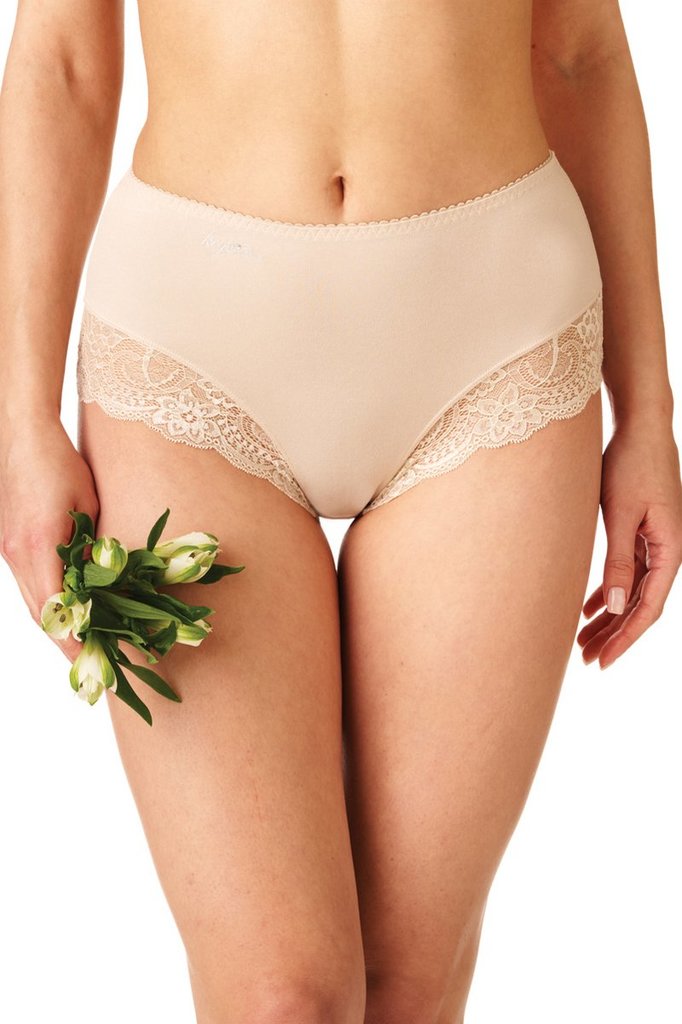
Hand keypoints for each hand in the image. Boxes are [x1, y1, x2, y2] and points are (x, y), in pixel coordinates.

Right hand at [0, 419, 99, 662]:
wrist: (23, 435)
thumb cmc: (62, 465)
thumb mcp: (88, 507)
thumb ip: (93, 546)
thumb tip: (104, 582)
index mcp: (38, 547)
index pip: (55, 608)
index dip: (73, 638)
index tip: (92, 661)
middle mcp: (18, 554)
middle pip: (40, 613)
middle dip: (65, 642)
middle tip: (91, 665)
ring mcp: (9, 550)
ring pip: (32, 601)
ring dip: (55, 625)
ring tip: (81, 645)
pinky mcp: (9, 544)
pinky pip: (28, 584)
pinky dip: (47, 603)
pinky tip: (66, 610)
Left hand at [578, 419, 681, 668]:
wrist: (639, 426)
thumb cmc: (631, 463)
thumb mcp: (620, 514)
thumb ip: (618, 560)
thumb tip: (616, 607)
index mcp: (669, 549)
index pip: (649, 607)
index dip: (625, 637)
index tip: (602, 661)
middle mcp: (667, 550)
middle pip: (640, 605)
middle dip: (614, 634)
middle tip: (586, 660)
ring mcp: (655, 542)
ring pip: (631, 591)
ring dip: (609, 616)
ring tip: (582, 641)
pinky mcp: (640, 532)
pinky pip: (626, 572)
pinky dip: (608, 592)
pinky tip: (588, 608)